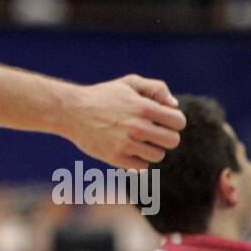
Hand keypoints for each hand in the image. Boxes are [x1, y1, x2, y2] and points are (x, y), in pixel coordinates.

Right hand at [60, 74, 185, 170]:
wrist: (71, 111)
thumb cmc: (103, 96)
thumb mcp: (129, 83)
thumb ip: (156, 88)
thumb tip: (174, 106)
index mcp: (143, 107)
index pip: (178, 122)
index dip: (174, 121)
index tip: (163, 121)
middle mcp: (137, 127)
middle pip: (173, 141)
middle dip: (165, 137)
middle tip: (152, 133)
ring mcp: (126, 144)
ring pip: (158, 156)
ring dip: (151, 149)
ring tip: (138, 141)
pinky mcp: (115, 158)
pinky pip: (142, 167)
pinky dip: (138, 160)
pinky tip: (128, 150)